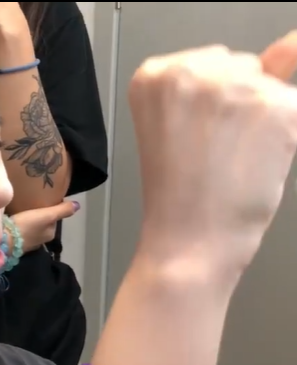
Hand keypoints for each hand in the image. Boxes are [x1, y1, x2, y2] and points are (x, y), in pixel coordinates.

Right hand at [11, 201, 79, 252]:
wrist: (4, 240)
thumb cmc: (26, 225)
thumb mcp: (47, 215)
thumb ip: (62, 210)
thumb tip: (78, 205)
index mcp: (50, 233)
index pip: (53, 218)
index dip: (49, 209)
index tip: (41, 201)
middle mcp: (42, 240)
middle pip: (43, 223)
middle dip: (38, 215)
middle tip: (30, 204)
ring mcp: (28, 243)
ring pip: (32, 228)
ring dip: (29, 221)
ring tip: (22, 211)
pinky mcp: (16, 243)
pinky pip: (21, 231)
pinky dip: (20, 226)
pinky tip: (14, 221)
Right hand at [129, 32, 296, 277]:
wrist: (189, 241)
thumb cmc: (177, 194)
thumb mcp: (174, 124)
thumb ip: (222, 79)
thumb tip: (286, 52)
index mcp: (153, 75)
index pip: (205, 62)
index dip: (206, 101)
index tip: (189, 132)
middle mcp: (192, 71)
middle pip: (239, 66)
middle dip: (234, 103)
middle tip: (209, 149)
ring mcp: (236, 87)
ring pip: (270, 84)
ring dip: (260, 117)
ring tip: (231, 156)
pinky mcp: (277, 107)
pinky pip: (294, 107)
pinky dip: (284, 134)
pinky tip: (255, 159)